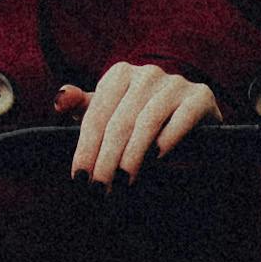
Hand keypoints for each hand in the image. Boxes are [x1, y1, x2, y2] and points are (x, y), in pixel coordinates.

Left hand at [57, 62, 219, 186]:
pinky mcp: (200, 96)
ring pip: (146, 122)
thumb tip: (60, 99)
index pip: (97, 114)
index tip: (79, 177)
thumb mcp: (113, 113)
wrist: (197, 119)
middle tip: (100, 188)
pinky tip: (157, 158)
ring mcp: (175, 83)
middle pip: (119, 121)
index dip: (86, 147)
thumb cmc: (144, 118)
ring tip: (123, 182)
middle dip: (106, 159)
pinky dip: (168, 139)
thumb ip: (85, 108)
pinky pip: (181, 119)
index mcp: (120, 74)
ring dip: (132, 156)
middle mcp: (147, 73)